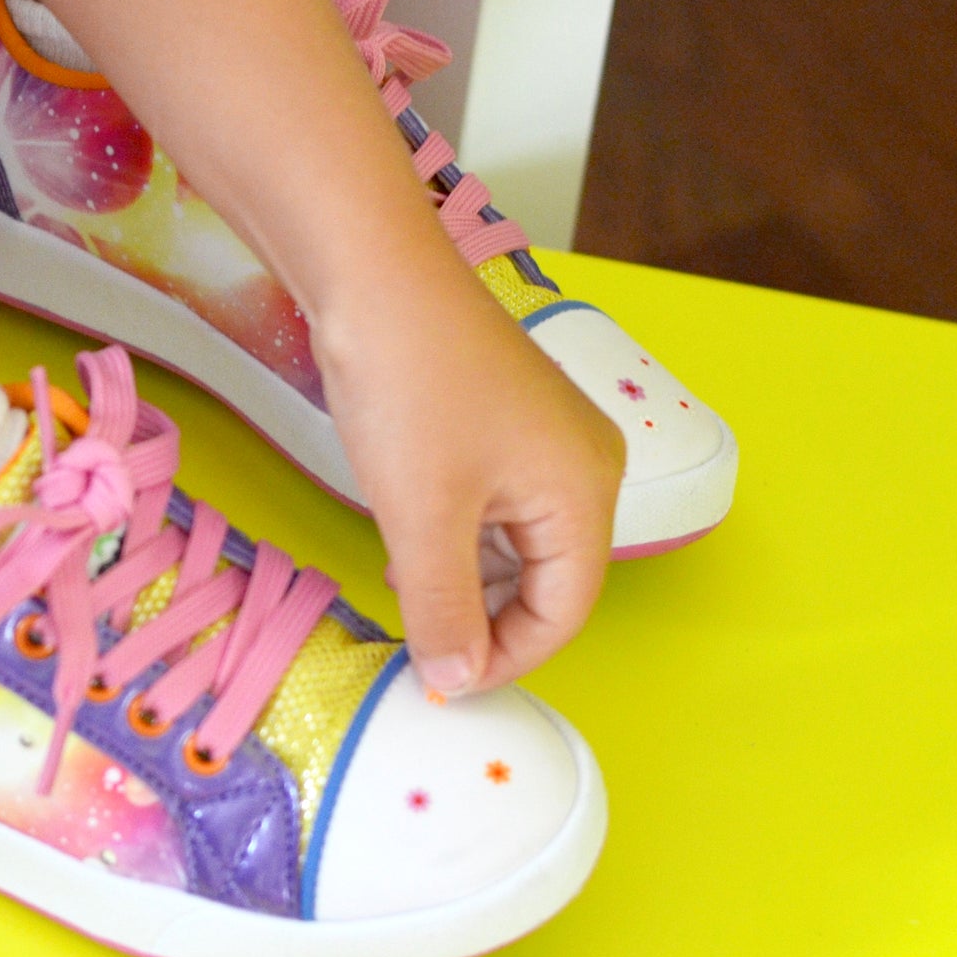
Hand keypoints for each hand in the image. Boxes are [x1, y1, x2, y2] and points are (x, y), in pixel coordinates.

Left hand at [310, 266, 625, 695]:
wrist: (372, 275)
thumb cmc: (408, 390)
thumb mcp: (421, 519)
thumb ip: (442, 609)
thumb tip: (456, 681)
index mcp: (584, 492)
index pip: (564, 612)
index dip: (504, 658)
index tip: (439, 681)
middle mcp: (581, 465)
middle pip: (546, 581)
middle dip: (482, 620)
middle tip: (415, 643)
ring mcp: (543, 438)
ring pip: (513, 545)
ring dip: (462, 580)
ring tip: (403, 590)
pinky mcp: (501, 420)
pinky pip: (491, 505)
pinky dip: (453, 537)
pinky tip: (405, 542)